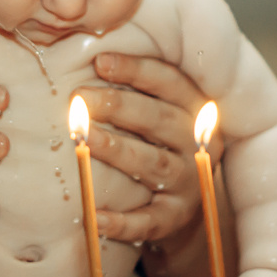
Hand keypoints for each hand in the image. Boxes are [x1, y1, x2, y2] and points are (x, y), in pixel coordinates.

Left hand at [79, 52, 218, 242]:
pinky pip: (147, 222)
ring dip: (118, 150)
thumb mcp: (162, 109)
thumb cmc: (159, 141)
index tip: (100, 61)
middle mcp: (197, 144)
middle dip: (118, 105)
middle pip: (158, 119)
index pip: (168, 82)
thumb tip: (92, 54)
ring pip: (153, 164)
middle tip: (80, 97)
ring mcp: (188, 183)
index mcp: (195, 108)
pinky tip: (93, 217)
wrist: (186, 202)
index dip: (136, 70)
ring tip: (84, 139)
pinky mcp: (173, 218)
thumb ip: (138, 85)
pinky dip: (121, 222)